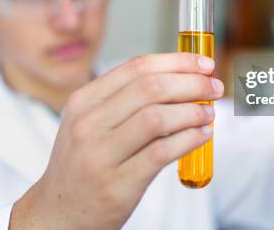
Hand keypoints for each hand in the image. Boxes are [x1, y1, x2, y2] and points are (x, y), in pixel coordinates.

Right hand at [9, 53, 222, 229]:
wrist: (59, 213)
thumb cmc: (84, 163)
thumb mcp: (90, 123)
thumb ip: (126, 101)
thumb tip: (183, 80)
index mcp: (83, 100)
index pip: (137, 67)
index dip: (177, 61)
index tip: (204, 64)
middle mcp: (88, 124)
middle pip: (150, 88)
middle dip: (191, 83)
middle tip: (214, 87)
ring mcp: (100, 155)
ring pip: (157, 118)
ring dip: (192, 111)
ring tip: (209, 113)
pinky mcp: (118, 184)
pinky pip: (162, 153)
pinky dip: (189, 139)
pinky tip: (202, 135)